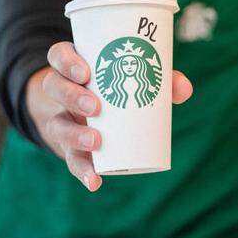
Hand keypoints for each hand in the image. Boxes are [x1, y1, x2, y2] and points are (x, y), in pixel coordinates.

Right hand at [26, 41, 192, 191]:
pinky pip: (71, 159)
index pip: (58, 56)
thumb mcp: (138, 78)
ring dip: (74, 134)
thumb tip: (184, 88)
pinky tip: (94, 181)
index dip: (66, 62)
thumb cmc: (122, 88)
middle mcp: (63, 91)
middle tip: (95, 107)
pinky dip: (83, 171)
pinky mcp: (70, 148)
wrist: (97, 118)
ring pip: (57, 124)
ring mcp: (63, 120)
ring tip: (96, 141)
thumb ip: (162, 80)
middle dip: (71, 96)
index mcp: (75, 66)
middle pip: (53, 87)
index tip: (85, 73)